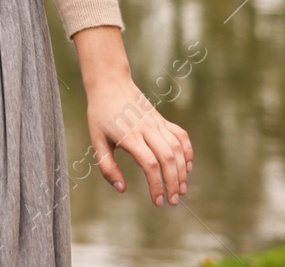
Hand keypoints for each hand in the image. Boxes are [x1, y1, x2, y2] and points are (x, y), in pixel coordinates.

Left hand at [86, 77, 192, 206]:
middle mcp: (146, 129)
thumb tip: (122, 189)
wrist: (109, 83)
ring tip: (181, 190)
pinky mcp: (162, 119)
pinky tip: (187, 167)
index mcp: (129, 136)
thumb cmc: (100, 114)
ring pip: (177, 149)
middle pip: (168, 158)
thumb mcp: (96, 141)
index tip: (157, 201)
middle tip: (172, 201)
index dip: (156, 185)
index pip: (150, 164)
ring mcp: (157, 123)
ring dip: (182, 171)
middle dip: (173, 183)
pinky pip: (181, 135)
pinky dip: (188, 151)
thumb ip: (107, 166)